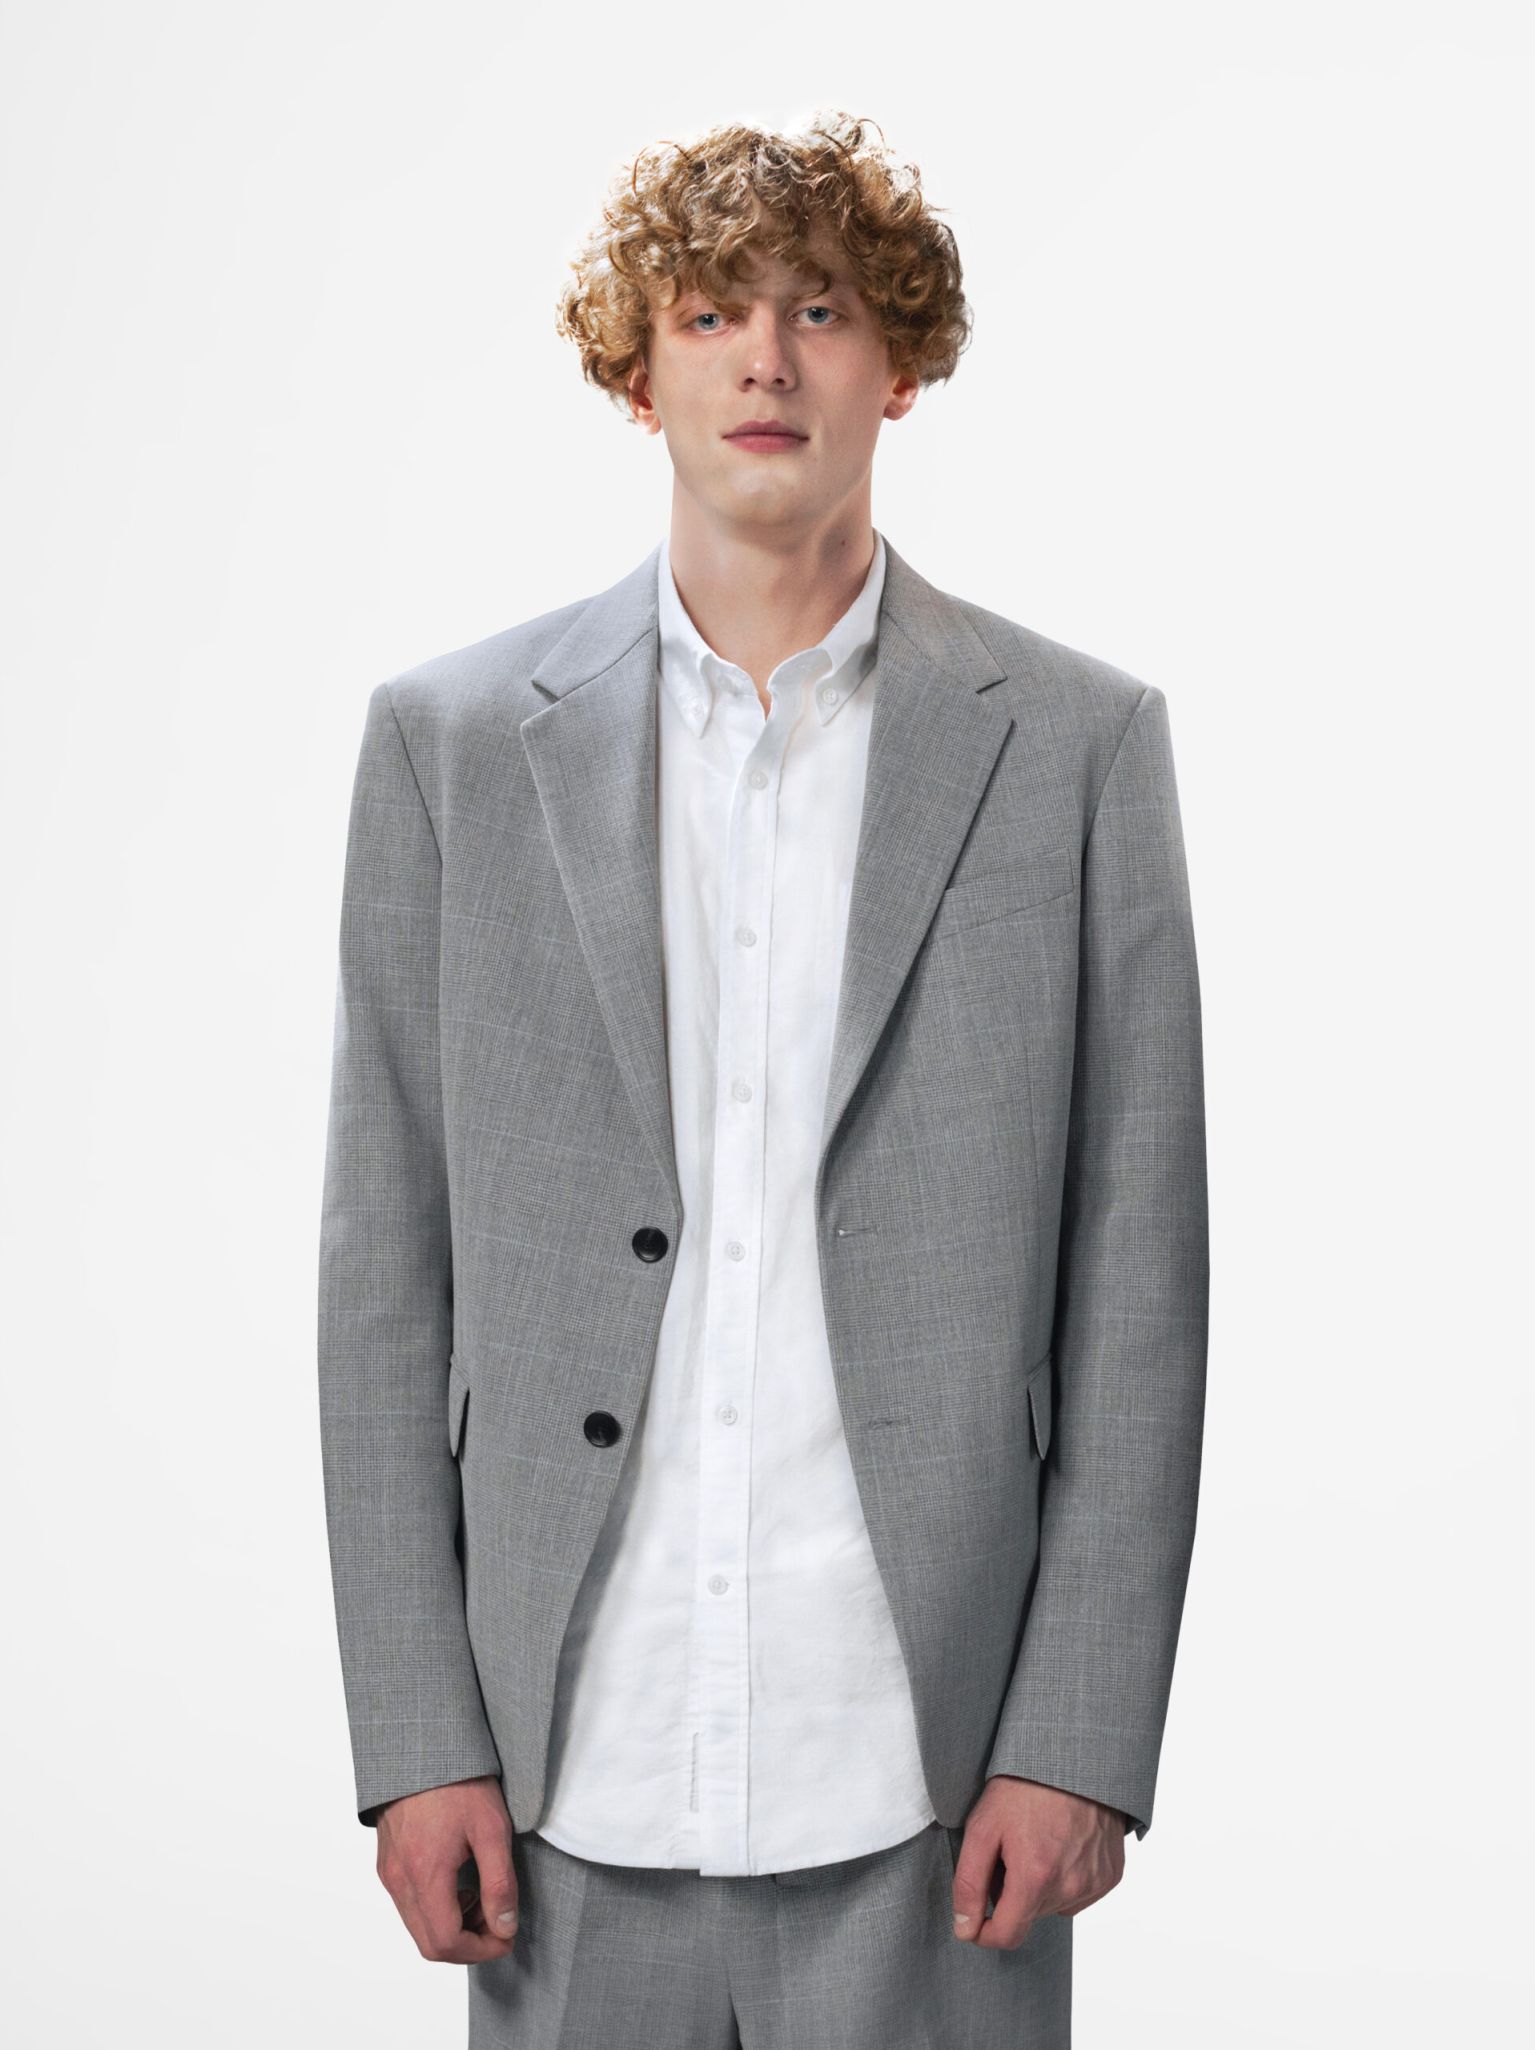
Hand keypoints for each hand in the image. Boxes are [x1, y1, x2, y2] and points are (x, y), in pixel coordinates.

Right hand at [374, 1775, 519, 1962]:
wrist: (422, 1744)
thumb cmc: (458, 1780)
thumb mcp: (491, 1828)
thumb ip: (499, 1883)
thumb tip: (505, 1926)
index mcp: (424, 1874)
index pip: (446, 1942)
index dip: (481, 1950)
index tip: (507, 1936)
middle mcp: (399, 1880)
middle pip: (429, 1943)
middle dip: (468, 1944)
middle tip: (498, 1923)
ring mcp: (389, 1872)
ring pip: (417, 1927)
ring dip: (452, 1928)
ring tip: (483, 1899)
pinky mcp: (387, 1862)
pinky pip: (409, 1905)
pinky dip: (436, 1909)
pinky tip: (460, 1884)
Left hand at [950, 1775, 1125, 1949]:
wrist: (1075, 1756)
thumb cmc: (1025, 1786)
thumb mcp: (983, 1827)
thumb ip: (968, 1884)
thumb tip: (964, 1929)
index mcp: (1035, 1878)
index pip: (1006, 1936)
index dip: (983, 1930)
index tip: (974, 1915)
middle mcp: (1070, 1888)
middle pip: (1028, 1917)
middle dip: (1011, 1894)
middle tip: (1008, 1852)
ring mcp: (1094, 1883)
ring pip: (1053, 1906)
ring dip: (1039, 1887)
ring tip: (1035, 1843)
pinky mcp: (1111, 1875)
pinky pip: (1078, 1893)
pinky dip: (1065, 1878)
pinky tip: (1060, 1845)